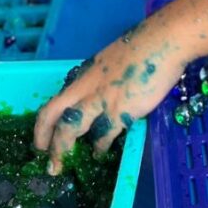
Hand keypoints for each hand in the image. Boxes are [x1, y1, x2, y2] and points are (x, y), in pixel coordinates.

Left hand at [34, 24, 187, 173]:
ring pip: (69, 129)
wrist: (164, 41)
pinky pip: (103, 135)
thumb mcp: (112, 63)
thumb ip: (102, 81)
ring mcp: (101, 99)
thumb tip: (102, 94)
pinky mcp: (120, 110)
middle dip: (43, 138)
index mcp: (84, 76)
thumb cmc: (144, 47)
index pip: (55, 101)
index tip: (43, 137)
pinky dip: (99, 147)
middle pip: (51, 115)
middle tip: (43, 157)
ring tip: (62, 166)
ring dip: (62, 150)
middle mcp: (86, 87)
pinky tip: (100, 153)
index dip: (44, 123)